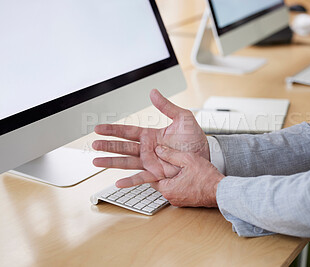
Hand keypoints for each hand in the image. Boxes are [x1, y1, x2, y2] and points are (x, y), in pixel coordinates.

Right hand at [92, 89, 209, 184]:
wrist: (206, 154)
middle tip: (93, 144)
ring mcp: (150, 162)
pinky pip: (140, 178)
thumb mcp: (183, 118)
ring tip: (96, 161)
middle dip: (108, 145)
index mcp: (151, 136)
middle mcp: (147, 149)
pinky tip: (117, 183)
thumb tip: (153, 92)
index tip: (99, 128)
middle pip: (122, 147)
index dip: (113, 130)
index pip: (127, 132)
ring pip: (126, 162)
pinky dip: (129, 181)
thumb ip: (167, 106)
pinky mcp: (156, 174)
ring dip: (111, 162)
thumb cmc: (195, 138)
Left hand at [118, 146, 224, 206]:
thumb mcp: (187, 159)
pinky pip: (177, 190)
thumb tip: (158, 149)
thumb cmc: (207, 178)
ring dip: (169, 176)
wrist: (221, 192)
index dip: (150, 165)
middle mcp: (170, 196)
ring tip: (174, 167)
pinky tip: (184, 175)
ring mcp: (177, 200)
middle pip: (158, 180)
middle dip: (160, 171)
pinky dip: (178, 182)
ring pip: (168, 185)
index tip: (148, 157)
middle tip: (161, 161)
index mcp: (167, 187)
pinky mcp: (185, 201)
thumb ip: (171, 154)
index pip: (150, 175)